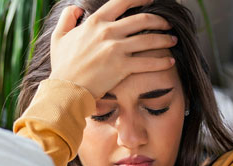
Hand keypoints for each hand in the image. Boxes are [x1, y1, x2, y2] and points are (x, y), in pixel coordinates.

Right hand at [49, 0, 177, 98]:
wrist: (66, 89)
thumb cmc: (63, 66)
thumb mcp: (59, 37)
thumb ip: (67, 18)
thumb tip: (76, 8)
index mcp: (95, 22)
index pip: (122, 1)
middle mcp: (108, 32)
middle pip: (142, 19)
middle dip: (159, 20)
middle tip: (167, 24)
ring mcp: (116, 49)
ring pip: (149, 39)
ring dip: (165, 39)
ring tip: (172, 40)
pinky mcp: (122, 67)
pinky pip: (148, 62)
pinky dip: (162, 61)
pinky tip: (170, 61)